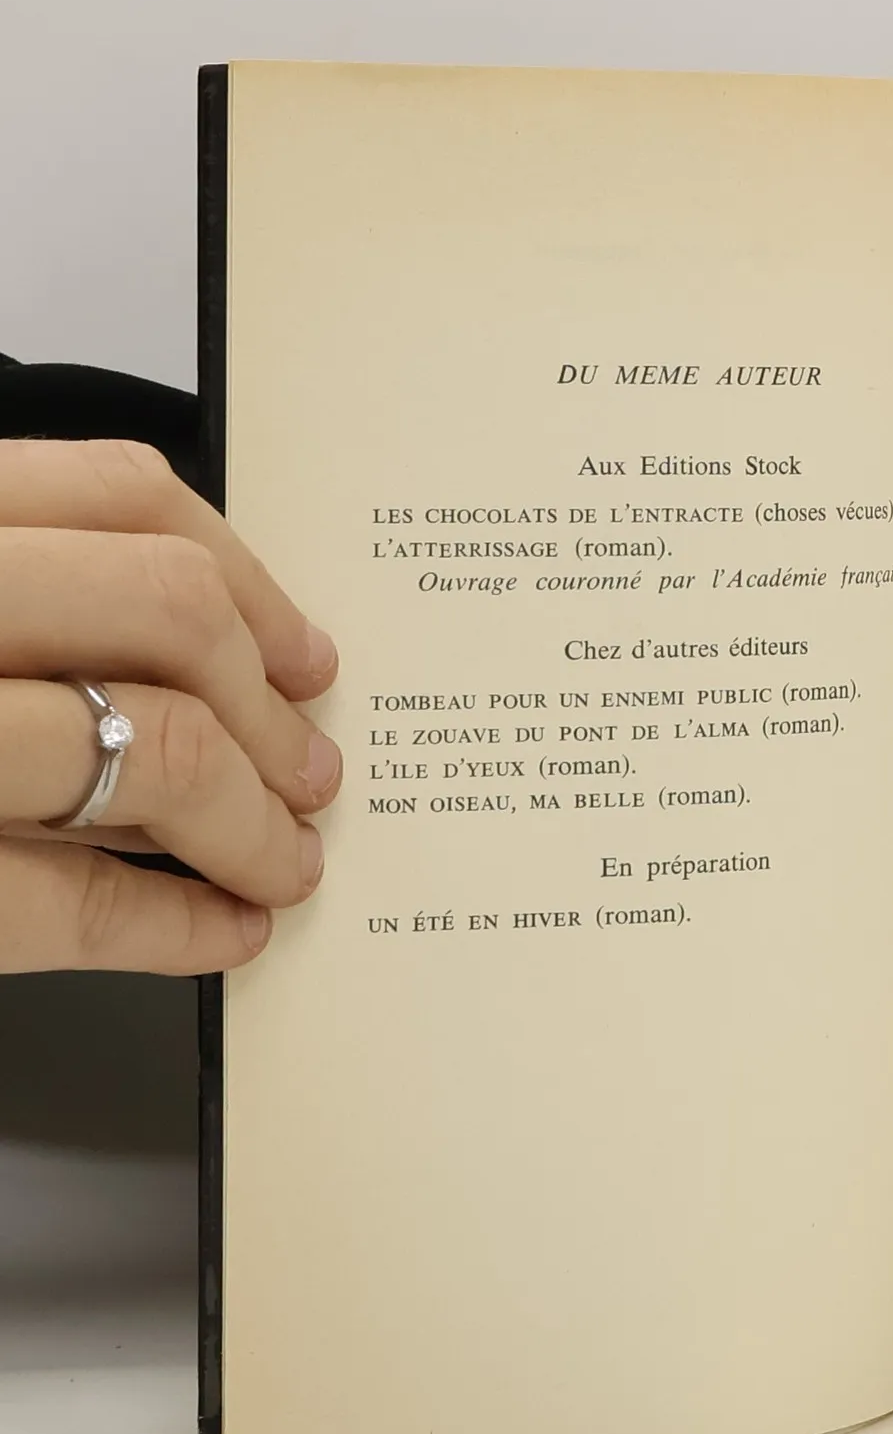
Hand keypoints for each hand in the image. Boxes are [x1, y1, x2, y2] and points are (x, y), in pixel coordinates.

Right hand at [0, 439, 340, 973]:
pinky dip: (179, 928)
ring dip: (257, 824)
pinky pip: (77, 908)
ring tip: (288, 861)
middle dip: (271, 709)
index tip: (306, 656)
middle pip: (171, 612)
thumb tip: (209, 671)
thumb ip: (34, 609)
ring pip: (161, 752)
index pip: (123, 501)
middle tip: (316, 773)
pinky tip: (227, 932)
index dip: (246, 584)